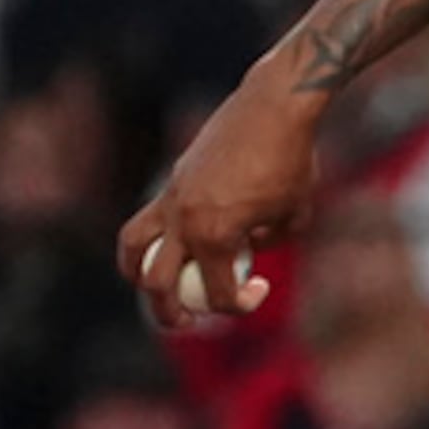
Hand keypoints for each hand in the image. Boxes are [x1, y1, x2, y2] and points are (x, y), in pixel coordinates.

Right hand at [123, 71, 318, 328]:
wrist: (273, 106)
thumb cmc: (292, 159)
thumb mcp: (294, 215)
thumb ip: (268, 242)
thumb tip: (246, 251)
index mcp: (217, 236)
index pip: (219, 295)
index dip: (241, 304)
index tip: (260, 288)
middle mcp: (185, 221)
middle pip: (158, 285)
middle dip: (170, 313)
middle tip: (188, 322)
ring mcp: (173, 199)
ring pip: (134, 248)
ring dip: (137, 276)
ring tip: (155, 291)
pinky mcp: (173, 181)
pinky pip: (147, 219)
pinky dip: (151, 240)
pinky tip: (169, 247)